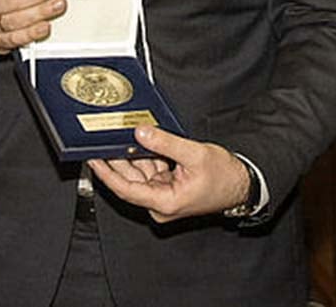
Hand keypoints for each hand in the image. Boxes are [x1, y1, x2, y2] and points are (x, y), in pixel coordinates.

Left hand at [88, 126, 249, 223]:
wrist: (242, 184)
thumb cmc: (223, 176)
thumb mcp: (194, 154)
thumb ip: (165, 143)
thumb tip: (140, 132)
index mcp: (164, 203)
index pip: (125, 189)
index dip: (107, 173)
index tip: (93, 159)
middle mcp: (160, 203)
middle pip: (130, 180)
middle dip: (118, 159)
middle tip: (103, 140)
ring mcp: (163, 196)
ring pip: (139, 173)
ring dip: (132, 154)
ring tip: (120, 135)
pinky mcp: (168, 188)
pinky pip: (150, 170)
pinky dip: (146, 155)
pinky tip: (141, 140)